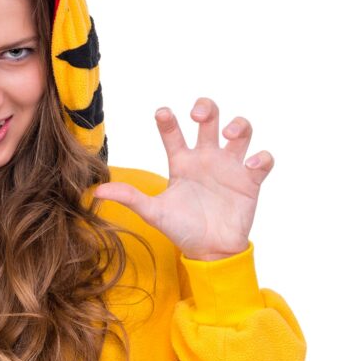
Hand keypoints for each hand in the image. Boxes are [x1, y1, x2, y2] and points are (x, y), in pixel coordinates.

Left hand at [92, 97, 273, 259]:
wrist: (209, 252)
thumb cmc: (182, 228)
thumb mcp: (153, 212)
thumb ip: (129, 198)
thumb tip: (97, 191)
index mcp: (181, 163)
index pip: (173, 132)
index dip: (167, 120)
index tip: (161, 114)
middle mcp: (206, 159)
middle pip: (209, 119)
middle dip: (206, 108)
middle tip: (199, 114)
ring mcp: (230, 167)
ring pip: (240, 131)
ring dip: (238, 126)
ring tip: (229, 136)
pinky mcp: (250, 180)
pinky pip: (263, 160)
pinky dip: (261, 157)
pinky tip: (250, 166)